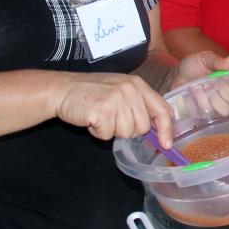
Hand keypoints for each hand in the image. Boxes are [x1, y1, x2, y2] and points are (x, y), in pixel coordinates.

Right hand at [55, 72, 174, 147]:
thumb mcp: (121, 90)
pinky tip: (92, 119)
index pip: (161, 109)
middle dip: (127, 129)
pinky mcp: (102, 110)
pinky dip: (98, 132)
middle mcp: (130, 89)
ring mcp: (116, 99)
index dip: (166, 129)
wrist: (63, 89)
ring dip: (111, 130)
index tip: (166, 144)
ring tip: (101, 116)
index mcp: (137, 84)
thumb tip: (157, 128)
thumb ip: (139, 104)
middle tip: (111, 117)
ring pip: (126, 133)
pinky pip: (108, 135)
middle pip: (142, 127)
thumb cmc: (92, 92)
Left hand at [172, 51, 228, 117]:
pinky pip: (209, 113)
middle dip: (225, 91)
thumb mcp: (205, 58)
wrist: (176, 76)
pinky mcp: (206, 113)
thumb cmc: (193, 65)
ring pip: (226, 110)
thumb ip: (217, 61)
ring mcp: (218, 106)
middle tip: (213, 83)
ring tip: (203, 88)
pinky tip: (195, 93)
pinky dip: (200, 101)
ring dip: (214, 99)